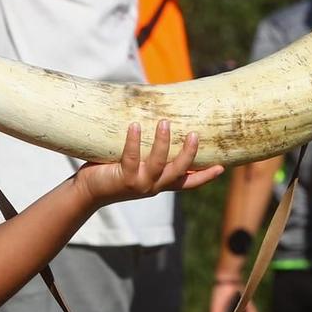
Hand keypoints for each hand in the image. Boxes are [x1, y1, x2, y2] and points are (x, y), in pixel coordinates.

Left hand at [75, 120, 222, 205]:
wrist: (88, 191)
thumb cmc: (112, 172)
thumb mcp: (136, 164)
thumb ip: (148, 153)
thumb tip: (158, 120)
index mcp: (160, 184)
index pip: (188, 183)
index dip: (205, 176)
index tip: (223, 167)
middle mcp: (154, 186)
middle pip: (178, 172)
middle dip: (188, 153)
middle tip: (194, 134)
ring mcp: (140, 184)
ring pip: (158, 164)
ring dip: (163, 143)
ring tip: (165, 122)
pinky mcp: (124, 180)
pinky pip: (132, 158)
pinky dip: (134, 141)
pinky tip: (135, 126)